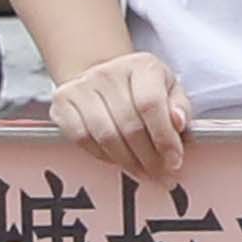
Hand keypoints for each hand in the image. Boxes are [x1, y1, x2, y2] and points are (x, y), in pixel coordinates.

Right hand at [46, 42, 194, 179]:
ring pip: (105, 136)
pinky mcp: (62, 102)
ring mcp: (82, 86)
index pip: (150, 104)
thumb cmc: (142, 88)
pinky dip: (102, 156)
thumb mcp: (170, 90)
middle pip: (129, 124)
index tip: (174, 161)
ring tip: (143, 172)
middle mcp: (109, 72)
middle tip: (161, 175)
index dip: (164, 137)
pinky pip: (82, 139)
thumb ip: (179, 107)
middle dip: (149, 157)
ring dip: (127, 161)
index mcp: (142, 66)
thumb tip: (178, 123)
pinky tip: (117, 160)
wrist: (103, 77)